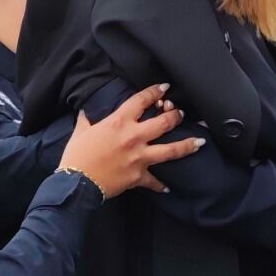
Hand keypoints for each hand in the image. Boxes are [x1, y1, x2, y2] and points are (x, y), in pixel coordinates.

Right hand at [59, 84, 202, 197]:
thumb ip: (87, 119)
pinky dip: (160, 185)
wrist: (76, 183)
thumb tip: (86, 110)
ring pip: (170, 150)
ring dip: (186, 145)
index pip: (141, 101)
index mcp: (119, 121)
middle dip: (175, 116)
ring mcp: (139, 157)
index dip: (154, 92)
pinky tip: (168, 188)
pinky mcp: (138, 176)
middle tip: (181, 113)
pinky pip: (154, 181)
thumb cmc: (76, 155)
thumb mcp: (81, 131)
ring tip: (199, 142)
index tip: (165, 87)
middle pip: (163, 123)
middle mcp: (133, 137)